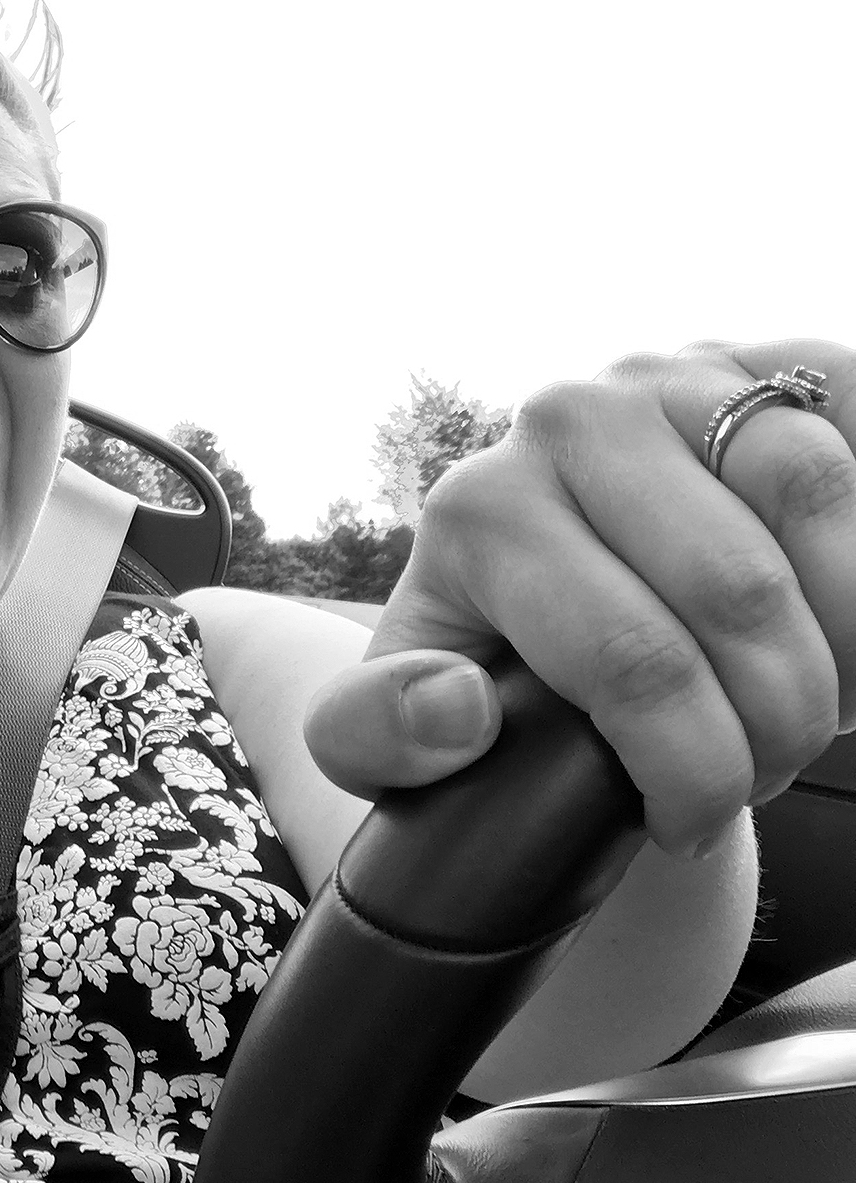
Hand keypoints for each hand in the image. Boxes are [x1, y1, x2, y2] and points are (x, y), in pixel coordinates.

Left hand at [305, 339, 855, 855]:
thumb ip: (374, 736)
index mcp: (478, 508)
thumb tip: (457, 706)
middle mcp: (571, 419)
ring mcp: (676, 374)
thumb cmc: (494, 663)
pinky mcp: (771, 359)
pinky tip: (839, 626)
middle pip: (738, 594)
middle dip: (780, 718)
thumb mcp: (393, 720)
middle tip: (767, 769)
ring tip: (816, 700)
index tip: (691, 823)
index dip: (692, 769)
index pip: (632, 661)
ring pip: (815, 502)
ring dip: (845, 637)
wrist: (574, 578)